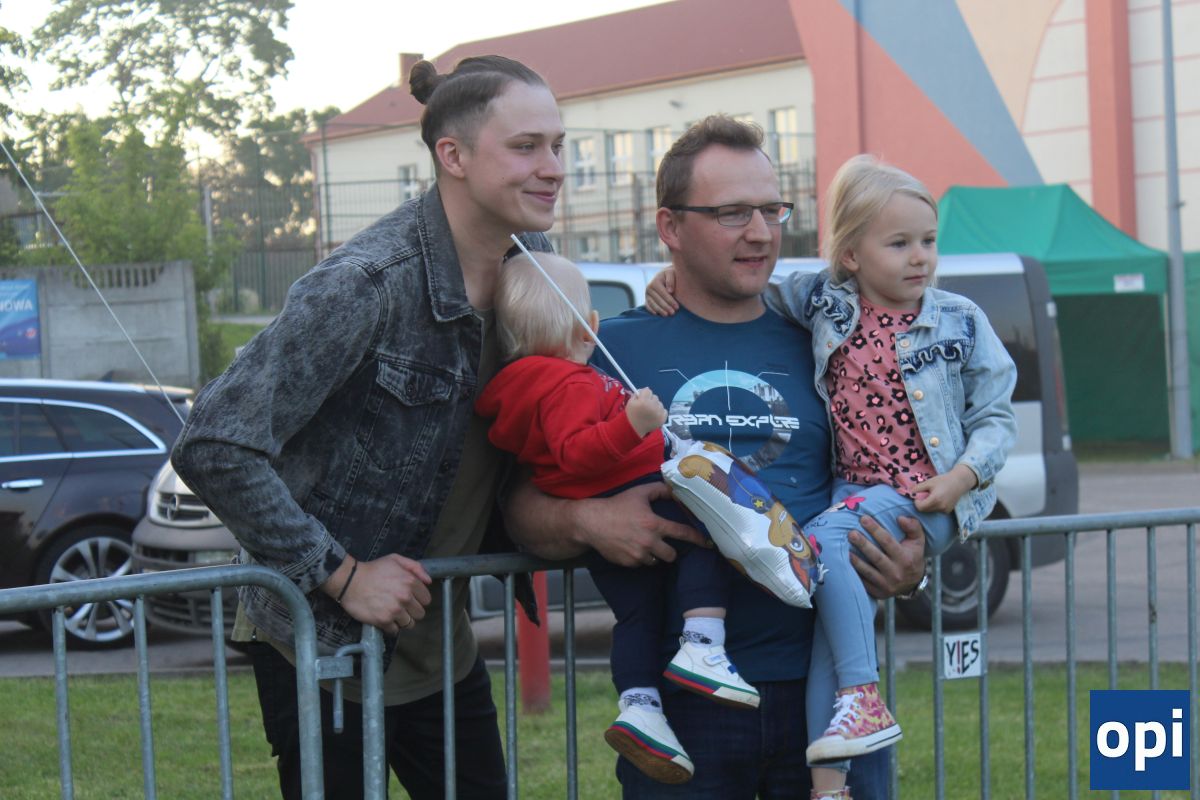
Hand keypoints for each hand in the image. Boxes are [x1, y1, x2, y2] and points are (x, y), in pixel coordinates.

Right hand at [326, 554, 432, 635]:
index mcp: (410, 582)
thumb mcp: (395, 559)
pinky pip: (395, 630)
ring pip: (409, 624)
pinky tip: (385, 619)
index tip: (411, 599)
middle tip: (402, 606)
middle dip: (412, 611)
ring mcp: (395, 610)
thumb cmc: (372, 570)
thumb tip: (428, 581)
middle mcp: (405, 597)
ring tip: (393, 613)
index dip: (419, 599)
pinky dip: (391, 627)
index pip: (426, 599)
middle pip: (420, 613)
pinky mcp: (383, 621)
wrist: (350, 581)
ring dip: (402, 620)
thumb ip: (415, 567)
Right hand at [575, 482, 705, 566]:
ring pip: (656, 561)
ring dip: (654, 555)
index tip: (707, 543)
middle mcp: (649, 542)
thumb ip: (660, 490)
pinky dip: (640, 558)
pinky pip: (641, 564)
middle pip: (671, 555)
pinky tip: (631, 547)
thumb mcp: (639, 493)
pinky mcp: (628, 563)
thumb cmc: (616, 505)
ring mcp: (638, 555)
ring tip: (644, 544)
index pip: (682, 533)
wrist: (591, 523)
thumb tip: (676, 490)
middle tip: (662, 543)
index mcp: (654, 524)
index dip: (697, 539)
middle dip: (670, 551)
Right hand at [626, 388, 666, 435]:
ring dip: (655, 406)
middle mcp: (652, 406)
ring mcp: (659, 413)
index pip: (648, 390)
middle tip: (645, 406)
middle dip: (650, 400)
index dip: (644, 394)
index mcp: (643, 401)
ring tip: (650, 412)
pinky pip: (664, 410)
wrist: (634, 429)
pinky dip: (660, 412)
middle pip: (655, 396)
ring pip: (660, 403)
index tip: (641, 398)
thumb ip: (636, 394)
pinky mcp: (663, 419)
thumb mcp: (630, 402)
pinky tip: (654, 415)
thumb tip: (645, 389)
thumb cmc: (631, 415)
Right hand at [644, 268, 678, 315]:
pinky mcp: (646, 299)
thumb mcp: (671, 273)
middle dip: (666, 307)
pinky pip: (648, 306)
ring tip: (667, 315)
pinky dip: (651, 310)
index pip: (663, 293)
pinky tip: (657, 314)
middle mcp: (649, 288)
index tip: (677, 307)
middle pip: (658, 300)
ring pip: (652, 304)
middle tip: (673, 313)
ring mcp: (647, 294)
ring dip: (659, 310)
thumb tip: (670, 291)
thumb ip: (671, 280)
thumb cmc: (670, 275)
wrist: (664, 276)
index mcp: (655, 282)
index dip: (670, 301)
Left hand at [849, 515, 925, 598]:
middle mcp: (896, 573)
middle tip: (851, 533)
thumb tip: (901, 518)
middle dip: (863, 544)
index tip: (863, 518)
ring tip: (844, 548)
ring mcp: (886, 584)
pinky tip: (844, 563)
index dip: (875, 530)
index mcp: (906, 559)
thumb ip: (913, 527)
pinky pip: (863, 582)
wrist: (913, 584)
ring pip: (868, 571)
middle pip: (876, 557)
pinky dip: (854, 573)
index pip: (888, 542)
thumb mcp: (918, 542)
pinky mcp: (877, 592)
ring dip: (856, 560)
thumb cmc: (912, 556)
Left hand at [913, 464, 976, 513]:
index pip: (920, 507)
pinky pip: (936, 511)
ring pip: (930, 511)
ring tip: (933, 495)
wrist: (959, 482)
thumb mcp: (929, 482)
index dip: (917, 502)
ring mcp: (945, 510)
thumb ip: (918, 488)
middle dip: (922, 503)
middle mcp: (941, 507)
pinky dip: (934, 506)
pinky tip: (939, 498)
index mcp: (935, 500)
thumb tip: (909, 493)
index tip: (919, 496)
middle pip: (925, 510)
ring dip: (928, 505)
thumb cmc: (943, 480)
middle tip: (926, 494)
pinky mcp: (948, 511)